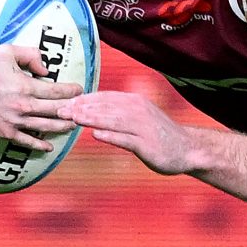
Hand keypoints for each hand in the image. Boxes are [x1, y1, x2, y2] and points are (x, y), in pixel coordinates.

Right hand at [0, 41, 79, 152]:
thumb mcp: (6, 52)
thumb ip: (30, 55)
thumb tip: (46, 69)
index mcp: (25, 86)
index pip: (56, 91)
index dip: (71, 91)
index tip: (80, 90)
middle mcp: (22, 106)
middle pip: (55, 111)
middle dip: (71, 110)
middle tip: (82, 110)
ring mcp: (13, 122)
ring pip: (44, 126)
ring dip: (61, 127)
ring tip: (73, 126)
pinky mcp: (3, 133)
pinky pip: (25, 141)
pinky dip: (38, 145)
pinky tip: (49, 146)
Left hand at [58, 91, 196, 175]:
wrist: (188, 149)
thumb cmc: (159, 135)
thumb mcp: (138, 118)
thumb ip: (117, 113)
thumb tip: (91, 110)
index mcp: (135, 102)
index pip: (105, 98)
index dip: (83, 99)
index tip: (63, 102)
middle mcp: (138, 111)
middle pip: (106, 107)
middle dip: (81, 108)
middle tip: (59, 110)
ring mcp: (143, 128)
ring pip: (114, 120)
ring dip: (92, 118)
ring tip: (73, 118)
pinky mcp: (147, 145)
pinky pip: (126, 139)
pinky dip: (111, 136)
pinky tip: (96, 134)